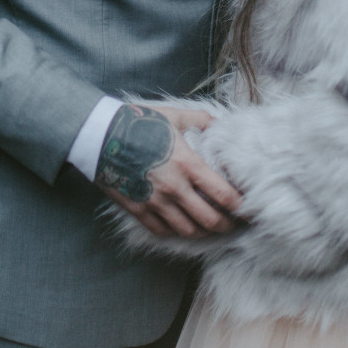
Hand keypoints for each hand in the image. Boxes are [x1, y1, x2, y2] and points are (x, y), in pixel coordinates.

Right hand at [96, 103, 242, 239]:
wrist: (99, 136)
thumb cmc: (138, 123)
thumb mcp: (174, 116)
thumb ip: (201, 119)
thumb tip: (221, 123)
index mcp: (187, 164)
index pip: (223, 195)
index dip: (240, 206)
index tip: (248, 208)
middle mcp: (174, 187)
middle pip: (210, 220)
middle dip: (228, 225)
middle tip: (236, 223)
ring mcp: (155, 202)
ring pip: (189, 230)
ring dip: (205, 232)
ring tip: (213, 227)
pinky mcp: (138, 210)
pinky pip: (163, 231)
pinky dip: (178, 232)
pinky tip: (185, 226)